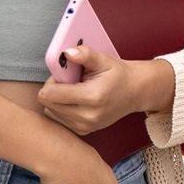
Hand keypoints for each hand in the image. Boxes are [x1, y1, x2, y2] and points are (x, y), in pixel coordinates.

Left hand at [39, 47, 166, 135]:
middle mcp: (87, 116)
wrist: (135, 92)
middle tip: (72, 82)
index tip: (65, 74)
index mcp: (91, 97)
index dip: (52, 80)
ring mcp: (85, 126)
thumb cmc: (119, 75)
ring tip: (76, 91)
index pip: (50, 94)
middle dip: (55, 89)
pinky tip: (76, 101)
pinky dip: (62, 108)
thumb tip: (67, 52)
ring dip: (58, 100)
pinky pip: (59, 119)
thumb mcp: (104, 60)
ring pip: (51, 112)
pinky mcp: (83, 131)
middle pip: (48, 103)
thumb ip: (85, 55)